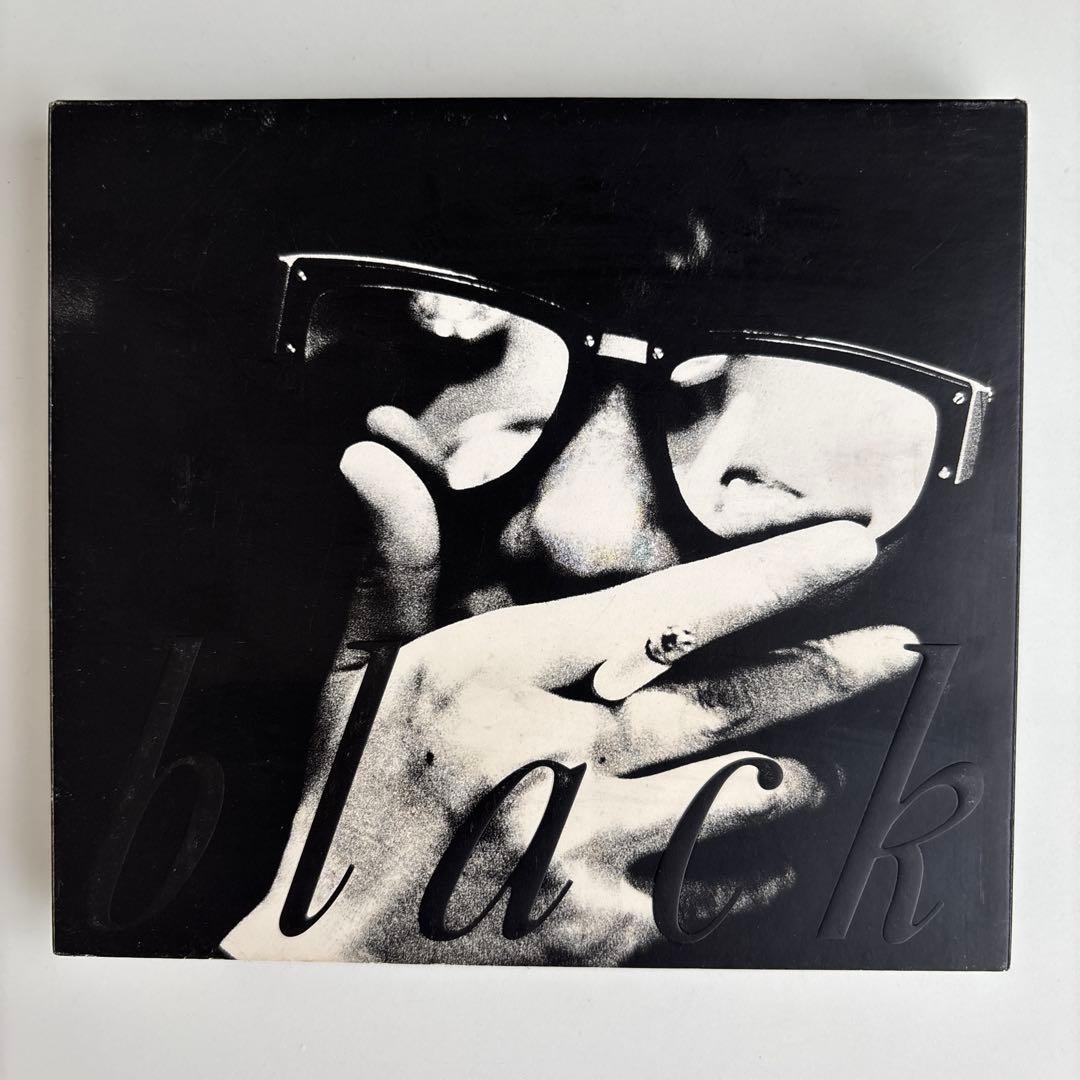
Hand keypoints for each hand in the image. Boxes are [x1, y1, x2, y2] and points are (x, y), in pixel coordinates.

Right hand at [222, 443, 918, 963]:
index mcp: (494, 678)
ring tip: (835, 752)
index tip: (846, 551)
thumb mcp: (362, 665)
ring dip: (796, 773)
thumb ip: (394, 558)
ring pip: (732, 799)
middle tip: (895, 648)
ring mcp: (579, 850)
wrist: (338, 950)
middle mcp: (547, 758)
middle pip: (720, 707)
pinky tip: (772, 848)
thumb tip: (372, 457)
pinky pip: (710, 887)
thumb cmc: (355, 794)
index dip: (766, 578)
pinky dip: (752, 862)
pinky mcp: (597, 927)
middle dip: (823, 672)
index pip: (655, 613)